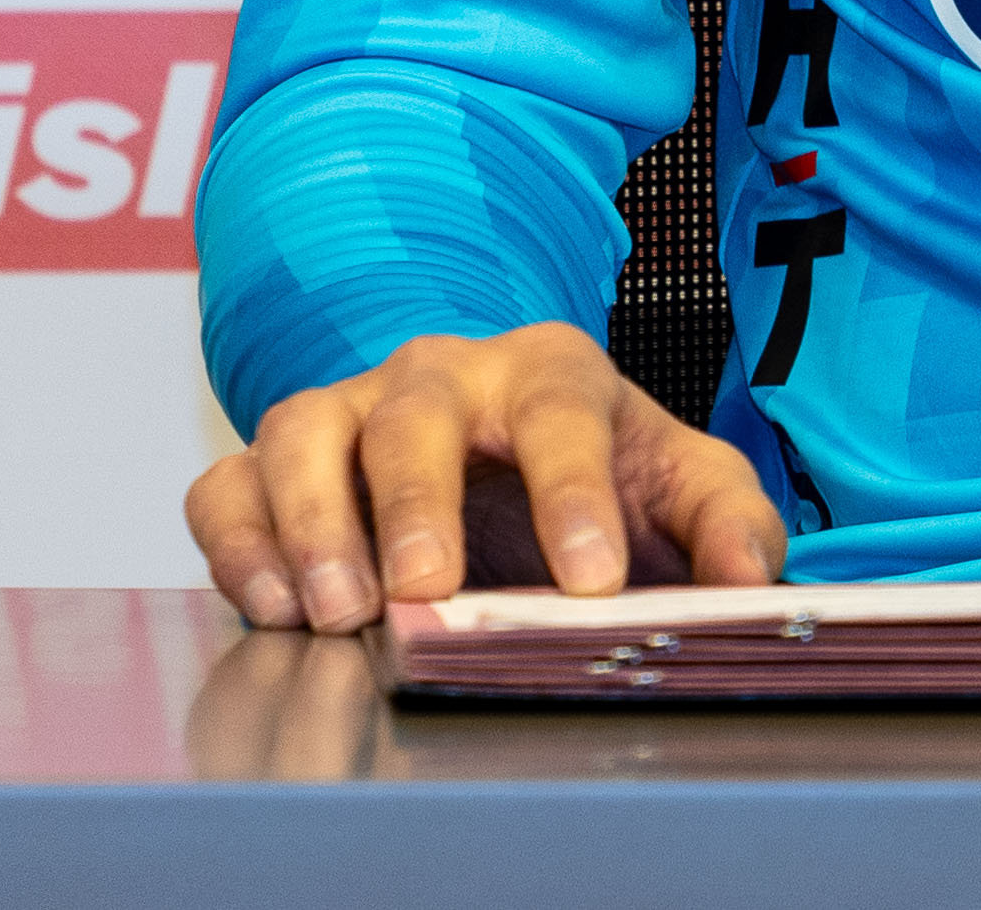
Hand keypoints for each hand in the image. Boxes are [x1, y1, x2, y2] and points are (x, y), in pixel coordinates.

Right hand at [187, 325, 787, 627]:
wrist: (502, 451)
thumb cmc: (594, 472)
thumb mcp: (679, 484)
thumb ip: (729, 520)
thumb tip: (752, 576)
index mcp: (548, 371)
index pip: (562, 410)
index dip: (576, 492)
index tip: (592, 581)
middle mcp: (439, 375)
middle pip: (417, 411)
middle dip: (420, 499)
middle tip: (429, 586)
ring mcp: (348, 411)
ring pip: (303, 430)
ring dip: (315, 520)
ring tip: (340, 610)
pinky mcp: (278, 463)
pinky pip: (229, 483)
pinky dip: (239, 538)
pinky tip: (274, 604)